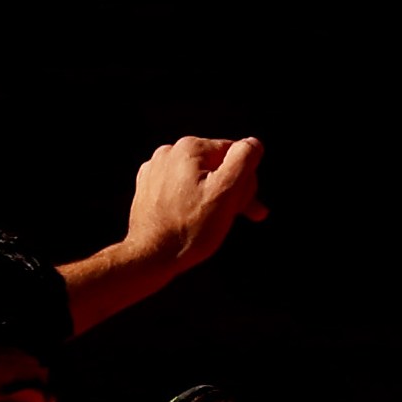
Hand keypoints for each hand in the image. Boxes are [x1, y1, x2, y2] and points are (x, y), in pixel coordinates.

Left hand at [121, 135, 268, 279]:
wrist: (150, 257)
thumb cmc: (190, 229)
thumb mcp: (227, 192)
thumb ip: (244, 160)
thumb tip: (254, 144)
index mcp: (190, 148)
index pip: (236, 154)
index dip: (246, 181)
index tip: (246, 208)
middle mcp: (169, 152)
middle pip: (216, 165)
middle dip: (230, 190)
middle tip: (235, 217)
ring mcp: (155, 169)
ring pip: (199, 178)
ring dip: (211, 197)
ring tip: (211, 222)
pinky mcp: (148, 187)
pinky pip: (179, 189)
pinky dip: (190, 202)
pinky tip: (192, 220)